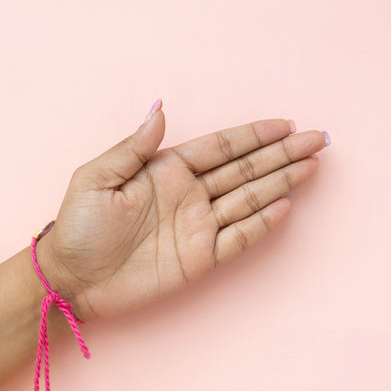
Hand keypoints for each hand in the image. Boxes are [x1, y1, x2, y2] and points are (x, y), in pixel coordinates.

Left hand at [37, 102, 329, 320]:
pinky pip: (238, 237)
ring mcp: (197, 227)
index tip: (286, 124)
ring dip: (280, 182)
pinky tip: (284, 204)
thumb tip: (160, 111)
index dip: (254, 135)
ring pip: (248, 199)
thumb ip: (133, 147)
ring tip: (312, 165)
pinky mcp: (199, 259)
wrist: (72, 279)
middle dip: (282, 154)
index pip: (221, 147)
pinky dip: (261, 223)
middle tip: (317, 139)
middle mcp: (189, 195)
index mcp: (167, 171)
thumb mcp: (96, 178)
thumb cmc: (78, 227)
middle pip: (245, 169)